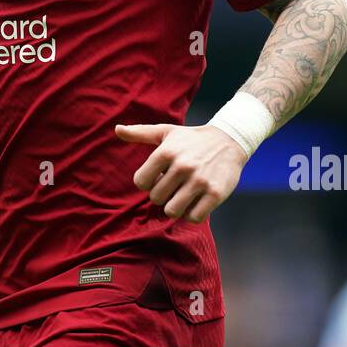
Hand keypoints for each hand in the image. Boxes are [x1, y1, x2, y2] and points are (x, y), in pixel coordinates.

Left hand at [115, 123, 248, 223]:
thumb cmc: (191, 139)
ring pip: (172, 211)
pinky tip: (196, 202)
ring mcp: (200, 181)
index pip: (141, 182)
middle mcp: (182, 166)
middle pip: (156, 198)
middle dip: (162, 195)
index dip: (148, 183)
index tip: (159, 177)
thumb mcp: (166, 132)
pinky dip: (192, 214)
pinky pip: (194, 217)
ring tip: (183, 196)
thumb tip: (117, 129)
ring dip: (176, 207)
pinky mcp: (216, 194)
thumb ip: (140, 133)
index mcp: (166, 152)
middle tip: (174, 186)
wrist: (230, 140)